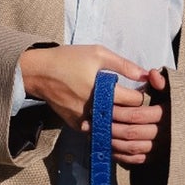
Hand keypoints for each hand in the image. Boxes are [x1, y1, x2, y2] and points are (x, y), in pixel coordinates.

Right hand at [18, 47, 167, 165]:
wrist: (39, 72)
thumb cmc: (68, 59)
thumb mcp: (98, 53)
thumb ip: (123, 65)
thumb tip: (145, 74)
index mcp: (102, 90)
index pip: (133, 101)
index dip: (141, 96)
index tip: (141, 92)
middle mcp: (93, 108)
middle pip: (124, 117)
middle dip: (133, 112)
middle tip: (135, 105)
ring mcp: (84, 120)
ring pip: (110, 127)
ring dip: (119, 122)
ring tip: (123, 112)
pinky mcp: (75, 125)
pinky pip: (96, 130)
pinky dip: (103, 127)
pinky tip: (107, 118)